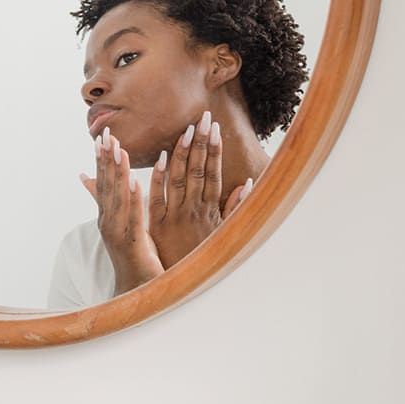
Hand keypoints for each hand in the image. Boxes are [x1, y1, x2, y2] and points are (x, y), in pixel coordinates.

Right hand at [91, 132, 163, 295]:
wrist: (135, 292)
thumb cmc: (131, 256)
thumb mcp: (119, 224)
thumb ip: (104, 200)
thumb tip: (85, 177)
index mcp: (107, 216)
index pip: (103, 182)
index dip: (102, 159)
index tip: (102, 136)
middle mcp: (108, 221)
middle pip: (107, 185)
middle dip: (107, 159)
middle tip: (106, 134)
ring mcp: (118, 232)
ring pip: (118, 197)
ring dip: (118, 172)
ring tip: (119, 150)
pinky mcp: (133, 243)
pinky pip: (134, 217)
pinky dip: (133, 199)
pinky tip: (135, 182)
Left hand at [147, 111, 248, 267]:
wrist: (181, 286)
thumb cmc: (202, 259)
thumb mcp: (222, 235)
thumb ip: (232, 209)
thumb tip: (246, 183)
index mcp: (208, 210)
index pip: (212, 173)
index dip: (214, 150)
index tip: (215, 129)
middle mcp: (193, 210)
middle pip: (198, 171)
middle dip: (201, 143)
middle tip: (204, 117)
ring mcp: (175, 216)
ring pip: (180, 179)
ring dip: (183, 153)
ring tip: (187, 129)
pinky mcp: (158, 224)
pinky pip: (157, 197)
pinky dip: (159, 177)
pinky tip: (160, 158)